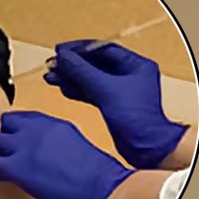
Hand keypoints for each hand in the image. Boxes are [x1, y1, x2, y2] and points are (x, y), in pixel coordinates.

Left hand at [0, 111, 133, 198]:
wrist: (104, 188)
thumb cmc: (101, 174)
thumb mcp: (78, 145)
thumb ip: (58, 142)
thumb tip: (48, 153)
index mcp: (54, 124)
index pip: (24, 118)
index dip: (20, 130)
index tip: (22, 141)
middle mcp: (37, 130)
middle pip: (7, 125)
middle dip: (8, 138)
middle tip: (13, 154)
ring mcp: (25, 147)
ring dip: (3, 155)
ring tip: (12, 168)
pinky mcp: (18, 168)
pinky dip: (2, 173)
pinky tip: (13, 181)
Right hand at [45, 41, 186, 168]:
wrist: (147, 149)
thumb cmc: (138, 120)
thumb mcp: (106, 90)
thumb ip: (82, 71)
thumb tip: (63, 56)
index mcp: (137, 65)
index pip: (104, 49)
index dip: (80, 49)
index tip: (60, 50)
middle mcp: (131, 76)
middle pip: (96, 63)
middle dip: (73, 64)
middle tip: (52, 64)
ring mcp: (123, 91)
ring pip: (92, 78)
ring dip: (72, 77)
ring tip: (51, 76)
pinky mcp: (115, 106)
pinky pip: (93, 92)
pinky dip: (78, 90)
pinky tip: (62, 88)